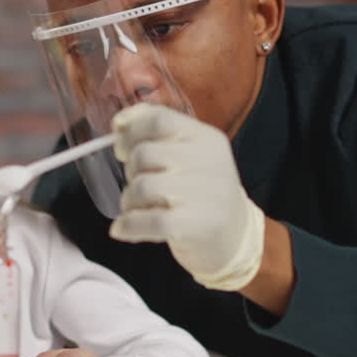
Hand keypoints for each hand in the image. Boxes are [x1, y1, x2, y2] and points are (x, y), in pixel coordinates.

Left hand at [109, 103, 265, 290]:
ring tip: (137, 207)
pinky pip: (148, 221)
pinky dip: (128, 225)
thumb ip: (157, 133)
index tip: (121, 147)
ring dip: (129, 200)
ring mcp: (206, 194)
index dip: (131, 132)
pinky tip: (123, 228)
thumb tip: (120, 123)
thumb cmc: (202, 192)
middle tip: (138, 183)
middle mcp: (209, 161)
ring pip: (142, 186)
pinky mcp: (197, 225)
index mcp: (206, 138)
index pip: (159, 120)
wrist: (236, 237)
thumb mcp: (190, 154)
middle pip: (144, 154)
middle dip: (130, 170)